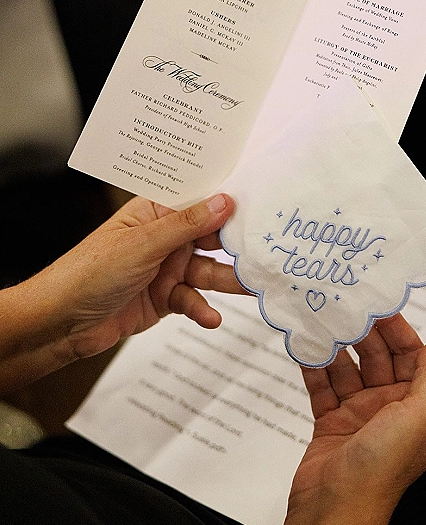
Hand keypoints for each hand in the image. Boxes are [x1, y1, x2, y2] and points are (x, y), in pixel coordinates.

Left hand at [0, 194, 246, 392]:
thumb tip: (224, 200)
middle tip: (266, 250)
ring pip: (207, 271)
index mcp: (154, 212)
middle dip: (235, 245)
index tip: (261, 202)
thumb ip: (186, 225)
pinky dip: (203, 309)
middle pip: (209, 237)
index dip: (228, 201)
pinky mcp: (165, 298)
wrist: (59, 324)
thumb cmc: (87, 272)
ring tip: (252, 288)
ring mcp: (165, 268)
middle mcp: (163, 238)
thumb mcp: (142, 245)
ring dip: (227, 281)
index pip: (198, 201)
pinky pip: (193, 300)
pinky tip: (212, 317)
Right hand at [278, 314, 425, 524]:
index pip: (411, 357)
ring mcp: (358, 415)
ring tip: (321, 319)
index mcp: (418, 408)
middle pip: (378, 359)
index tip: (380, 304)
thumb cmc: (384, 468)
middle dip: (363, 333)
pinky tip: (304, 346)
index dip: (398, 331)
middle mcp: (389, 409)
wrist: (336, 509)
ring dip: (335, 346)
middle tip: (345, 305)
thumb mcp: (418, 415)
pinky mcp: (329, 423)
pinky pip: (322, 387)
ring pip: (347, 369)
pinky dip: (313, 367)